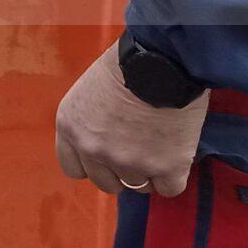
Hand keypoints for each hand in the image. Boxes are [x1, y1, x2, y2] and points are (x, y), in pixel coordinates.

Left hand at [55, 41, 205, 197]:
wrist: (161, 59)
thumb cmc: (127, 64)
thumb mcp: (89, 91)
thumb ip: (89, 122)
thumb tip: (106, 140)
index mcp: (70, 128)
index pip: (73, 168)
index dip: (93, 165)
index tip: (106, 158)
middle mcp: (93, 149)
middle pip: (106, 183)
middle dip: (121, 172)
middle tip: (139, 151)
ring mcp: (128, 162)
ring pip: (138, 186)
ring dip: (150, 171)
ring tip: (161, 143)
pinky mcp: (164, 167)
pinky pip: (169, 188)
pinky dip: (174, 176)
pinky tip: (177, 155)